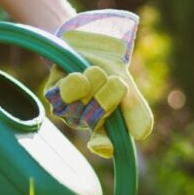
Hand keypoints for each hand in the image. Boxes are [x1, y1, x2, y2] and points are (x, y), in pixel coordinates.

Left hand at [44, 10, 152, 156]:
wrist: (94, 49)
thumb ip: (135, 110)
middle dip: (109, 93)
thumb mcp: (128, 90)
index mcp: (103, 127)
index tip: (100, 145)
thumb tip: (141, 135)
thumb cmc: (111, 74)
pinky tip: (80, 74)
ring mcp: (66, 109)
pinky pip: (65, 91)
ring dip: (94, 81)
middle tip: (111, 79)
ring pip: (82, 101)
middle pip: (97, 115)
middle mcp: (83, 122)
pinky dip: (77, 79)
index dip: (102, 144)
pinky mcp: (52, 94)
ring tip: (95, 73)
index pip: (102, 144)